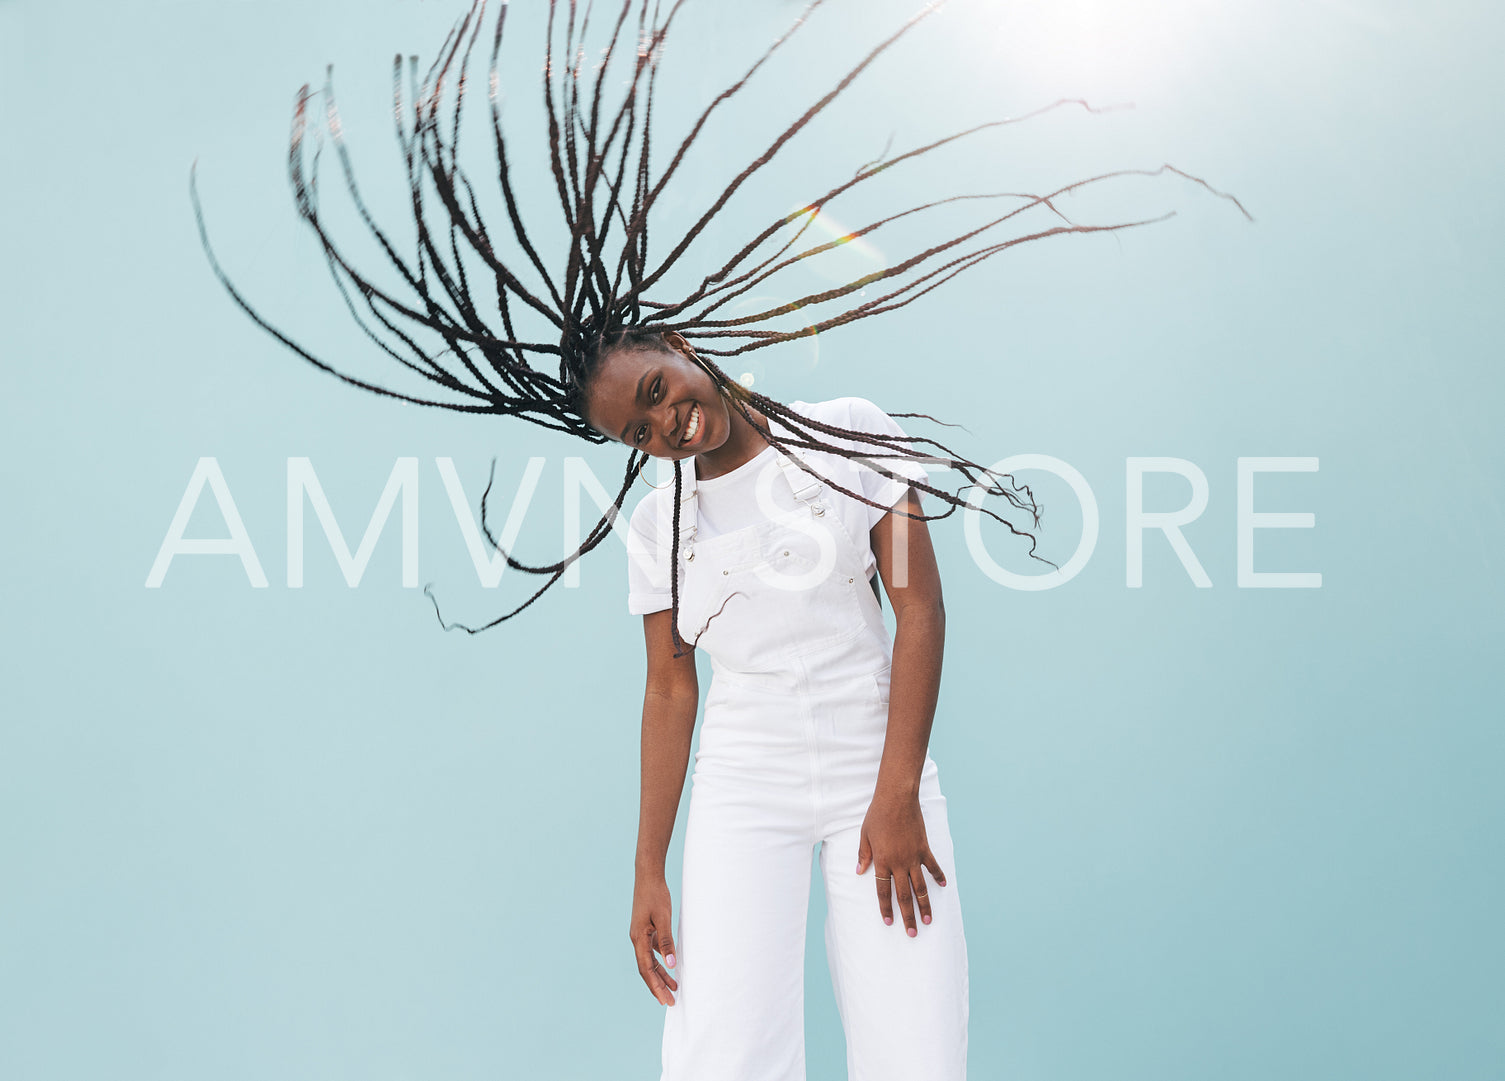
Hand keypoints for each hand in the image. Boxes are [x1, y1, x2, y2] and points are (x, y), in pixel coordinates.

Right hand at [629, 871, 678, 1004]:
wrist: (648, 876)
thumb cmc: (655, 895)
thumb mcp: (663, 918)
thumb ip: (667, 941)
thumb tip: (671, 964)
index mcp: (638, 939)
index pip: (646, 970)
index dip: (655, 986)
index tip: (664, 1000)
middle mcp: (637, 940)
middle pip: (646, 970)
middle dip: (658, 987)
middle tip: (670, 1002)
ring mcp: (641, 935)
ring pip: (650, 961)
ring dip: (661, 975)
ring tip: (674, 988)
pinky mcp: (646, 930)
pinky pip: (653, 952)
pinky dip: (661, 961)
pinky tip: (671, 966)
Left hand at [855, 792, 947, 936]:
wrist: (897, 798)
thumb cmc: (878, 815)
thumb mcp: (865, 835)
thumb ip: (864, 855)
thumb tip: (860, 872)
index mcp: (882, 861)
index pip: (884, 891)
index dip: (886, 908)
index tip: (889, 922)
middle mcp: (899, 863)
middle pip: (904, 895)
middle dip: (908, 916)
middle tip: (912, 933)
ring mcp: (914, 857)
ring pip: (920, 887)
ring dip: (925, 905)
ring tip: (928, 920)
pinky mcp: (924, 848)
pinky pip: (933, 866)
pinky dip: (938, 876)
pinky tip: (943, 886)